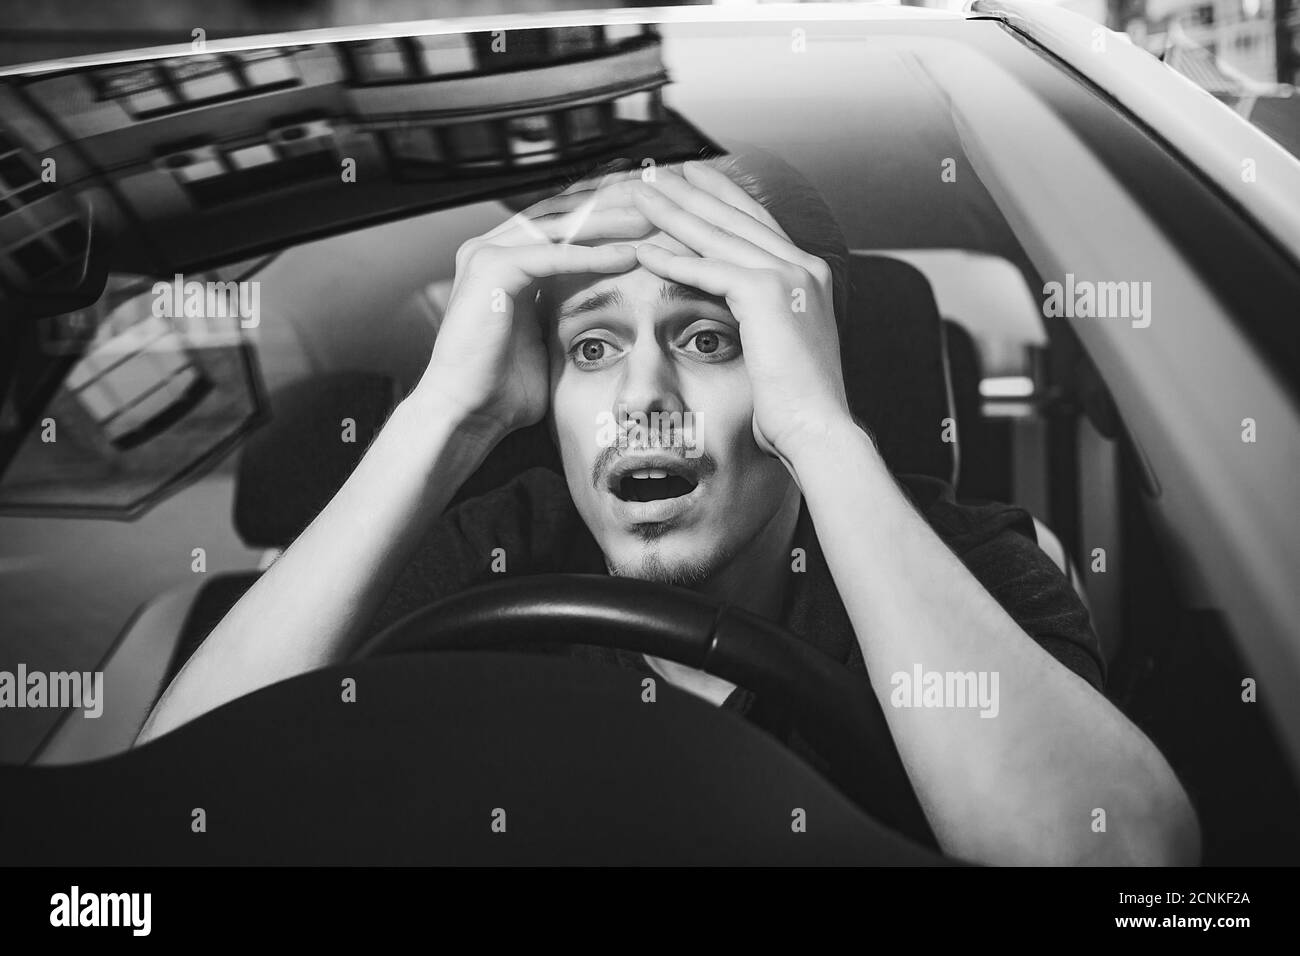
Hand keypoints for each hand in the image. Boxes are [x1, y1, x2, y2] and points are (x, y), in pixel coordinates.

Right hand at [416, 179, 650, 445]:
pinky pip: (554, 255)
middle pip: (562, 211)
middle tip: (657, 199)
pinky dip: (593, 254)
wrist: (466, 413)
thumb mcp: (545, 337)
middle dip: (612, 203)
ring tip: (652, 221)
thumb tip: (609, 308)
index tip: (650, 211)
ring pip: (561, 226)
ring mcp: (487, 252)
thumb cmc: (503, 388)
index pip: (561, 220)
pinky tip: (630, 254)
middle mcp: (491, 246)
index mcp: (503, 258)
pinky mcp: (492, 268)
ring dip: (610, 221)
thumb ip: (567, 309)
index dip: (606, 211)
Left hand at [628, 162, 853, 467]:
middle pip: (735, 217)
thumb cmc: (797, 405)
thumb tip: (740, 319)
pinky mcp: (768, 293)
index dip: (722, 197)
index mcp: (809, 274)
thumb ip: (764, 321)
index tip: (693, 179)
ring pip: (718, 234)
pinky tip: (643, 251)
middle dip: (692, 192)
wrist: (818, 429)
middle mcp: (804, 265)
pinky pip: (709, 268)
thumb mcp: (782, 349)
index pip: (757, 222)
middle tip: (656, 173)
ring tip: (639, 197)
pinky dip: (673, 260)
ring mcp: (789, 274)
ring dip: (674, 213)